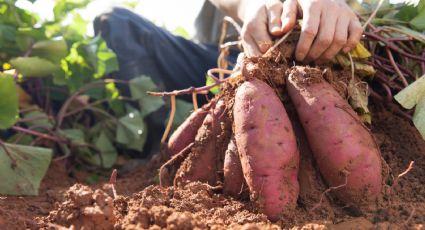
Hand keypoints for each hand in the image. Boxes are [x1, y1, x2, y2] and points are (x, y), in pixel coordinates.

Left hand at [240, 0, 362, 62]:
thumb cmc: (304, 1)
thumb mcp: (292, 4)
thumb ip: (286, 16)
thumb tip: (281, 30)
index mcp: (314, 4)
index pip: (309, 31)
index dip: (303, 47)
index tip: (298, 57)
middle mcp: (332, 8)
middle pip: (325, 39)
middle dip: (315, 54)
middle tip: (307, 61)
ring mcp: (345, 13)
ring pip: (339, 40)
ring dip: (329, 54)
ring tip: (318, 60)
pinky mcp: (354, 17)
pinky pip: (357, 33)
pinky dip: (351, 44)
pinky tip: (341, 52)